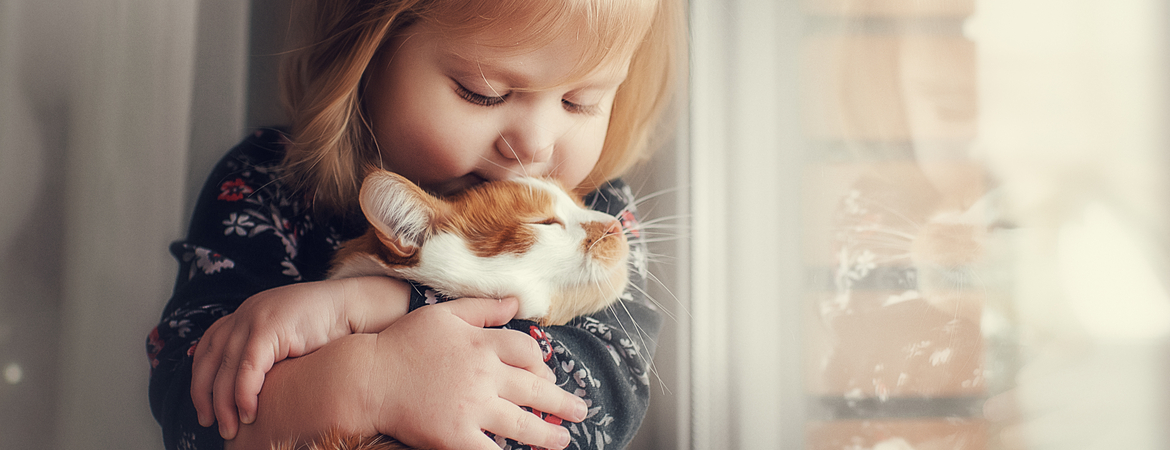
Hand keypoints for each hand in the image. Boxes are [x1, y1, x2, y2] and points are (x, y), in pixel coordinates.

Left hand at [192, 276, 409, 438]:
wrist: (353, 308)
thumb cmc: (327, 330)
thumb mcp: (286, 340)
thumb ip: (265, 354)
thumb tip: (247, 387)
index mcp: (247, 313)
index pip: (209, 345)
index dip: (200, 376)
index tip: (203, 404)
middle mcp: (245, 312)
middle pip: (210, 358)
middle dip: (205, 395)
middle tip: (210, 422)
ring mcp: (255, 317)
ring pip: (226, 368)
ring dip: (224, 402)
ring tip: (230, 426)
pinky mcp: (268, 328)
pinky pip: (247, 368)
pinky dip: (244, 394)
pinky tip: (249, 412)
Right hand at [366, 297, 588, 449]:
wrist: (368, 378)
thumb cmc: (403, 344)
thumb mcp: (443, 314)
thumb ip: (482, 307)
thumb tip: (516, 301)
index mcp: (482, 343)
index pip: (527, 351)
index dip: (542, 363)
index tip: (548, 374)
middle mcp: (483, 374)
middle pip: (535, 388)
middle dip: (562, 401)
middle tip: (581, 410)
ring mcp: (471, 407)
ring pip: (522, 423)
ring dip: (548, 434)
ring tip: (563, 439)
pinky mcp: (455, 435)